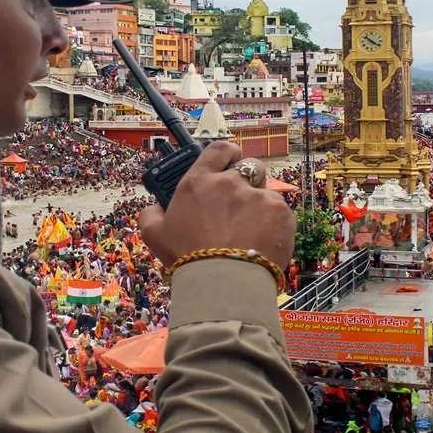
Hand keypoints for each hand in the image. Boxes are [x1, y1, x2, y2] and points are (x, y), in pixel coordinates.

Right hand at [138, 141, 294, 269]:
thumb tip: (154, 208)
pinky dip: (275, 225)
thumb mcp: (154, 236)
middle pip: (250, 166)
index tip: (231, 161)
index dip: (228, 153)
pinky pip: (281, 212)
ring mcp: (257, 196)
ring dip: (261, 206)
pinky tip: (263, 243)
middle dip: (250, 180)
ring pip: (266, 192)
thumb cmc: (187, 260)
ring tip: (252, 232)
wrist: (222, 283)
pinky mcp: (280, 213)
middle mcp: (229, 183)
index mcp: (199, 182)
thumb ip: (151, 214)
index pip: (219, 149)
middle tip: (243, 203)